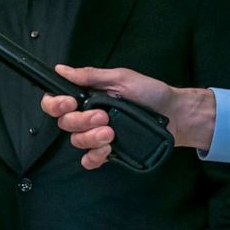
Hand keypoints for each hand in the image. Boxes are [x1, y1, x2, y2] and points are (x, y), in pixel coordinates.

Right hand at [40, 66, 216, 167]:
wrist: (174, 115)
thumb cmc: (150, 92)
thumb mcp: (121, 78)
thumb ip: (90, 76)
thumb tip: (61, 69)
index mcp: (87, 96)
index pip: (56, 102)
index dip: (55, 105)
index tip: (70, 103)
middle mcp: (87, 116)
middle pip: (65, 123)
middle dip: (81, 121)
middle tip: (104, 117)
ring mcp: (96, 136)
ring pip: (76, 142)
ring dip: (91, 138)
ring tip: (111, 133)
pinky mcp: (107, 153)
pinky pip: (89, 161)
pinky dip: (94, 157)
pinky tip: (108, 151)